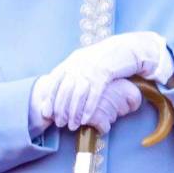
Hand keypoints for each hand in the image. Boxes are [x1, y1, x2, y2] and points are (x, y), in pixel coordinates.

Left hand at [34, 32, 173, 130]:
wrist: (127, 47)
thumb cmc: (106, 58)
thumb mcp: (86, 61)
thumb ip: (74, 72)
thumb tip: (61, 91)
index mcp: (73, 60)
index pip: (55, 80)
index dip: (49, 97)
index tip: (46, 112)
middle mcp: (80, 63)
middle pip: (65, 89)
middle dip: (60, 109)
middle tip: (59, 123)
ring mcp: (92, 68)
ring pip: (78, 94)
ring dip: (74, 112)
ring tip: (72, 125)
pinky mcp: (106, 72)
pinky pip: (94, 93)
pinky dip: (88, 108)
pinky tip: (86, 119)